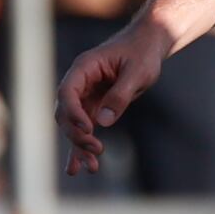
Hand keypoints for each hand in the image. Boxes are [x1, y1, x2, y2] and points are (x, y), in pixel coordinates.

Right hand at [58, 17, 174, 174]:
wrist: (149, 46)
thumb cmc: (143, 53)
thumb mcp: (138, 72)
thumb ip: (120, 95)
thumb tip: (103, 121)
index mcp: (84, 67)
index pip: (67, 92)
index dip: (73, 113)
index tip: (88, 129)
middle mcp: (79, 82)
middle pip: (66, 112)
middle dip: (77, 134)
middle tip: (96, 148)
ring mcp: (85, 95)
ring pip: (73, 125)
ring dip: (79, 146)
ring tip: (91, 167)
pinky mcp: (94, 106)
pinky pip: (84, 128)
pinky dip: (81, 146)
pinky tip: (78, 168)